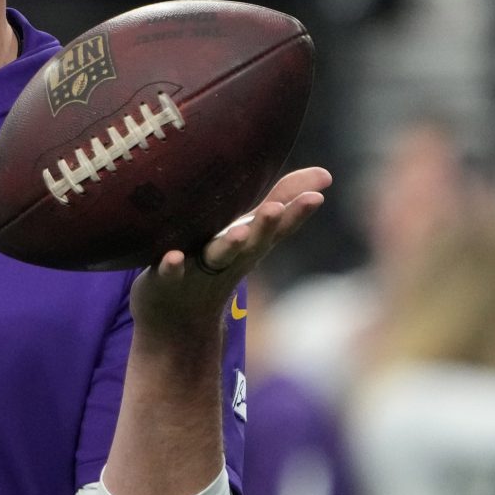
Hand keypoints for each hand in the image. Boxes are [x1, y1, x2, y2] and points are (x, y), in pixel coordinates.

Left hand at [130, 167, 330, 343]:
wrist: (178, 321)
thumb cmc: (219, 263)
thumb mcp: (251, 233)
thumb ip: (283, 199)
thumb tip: (326, 174)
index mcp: (251, 243)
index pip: (278, 227)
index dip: (297, 213)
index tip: (316, 197)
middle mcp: (230, 256)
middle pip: (253, 241)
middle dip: (266, 226)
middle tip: (276, 209)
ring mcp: (200, 269)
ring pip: (218, 256)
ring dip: (229, 245)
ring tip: (239, 233)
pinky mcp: (168, 281)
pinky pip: (171, 273)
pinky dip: (173, 266)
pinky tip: (175, 256)